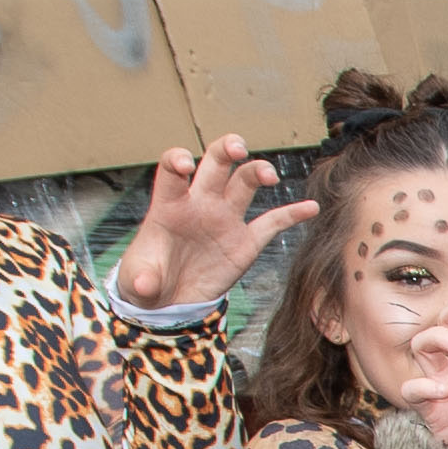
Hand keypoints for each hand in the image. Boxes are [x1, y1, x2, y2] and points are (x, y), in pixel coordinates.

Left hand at [113, 133, 315, 312]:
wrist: (171, 299)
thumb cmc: (148, 279)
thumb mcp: (137, 280)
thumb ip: (140, 279)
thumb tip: (141, 287)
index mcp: (170, 205)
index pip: (172, 170)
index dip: (178, 161)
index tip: (186, 165)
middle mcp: (200, 203)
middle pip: (216, 164)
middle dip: (226, 149)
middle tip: (238, 149)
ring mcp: (225, 219)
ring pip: (244, 182)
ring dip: (258, 171)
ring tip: (269, 176)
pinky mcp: (245, 240)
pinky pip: (272, 222)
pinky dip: (292, 214)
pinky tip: (310, 208)